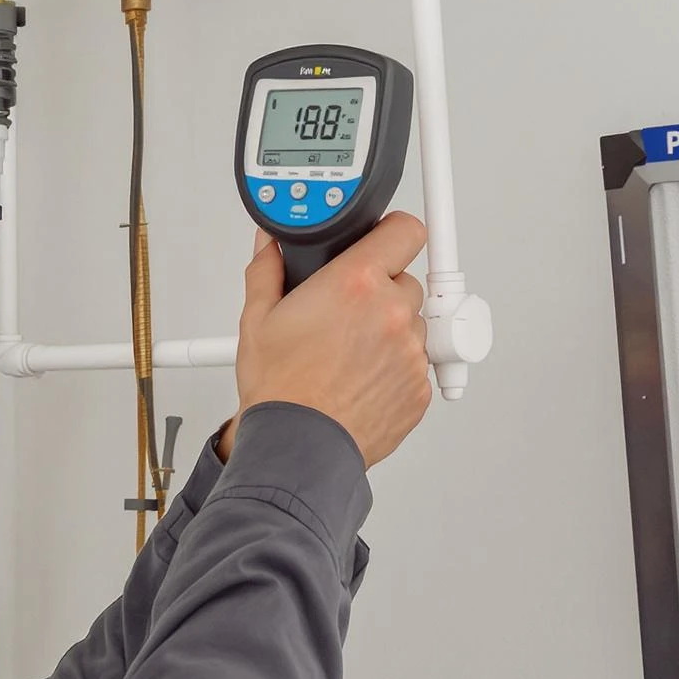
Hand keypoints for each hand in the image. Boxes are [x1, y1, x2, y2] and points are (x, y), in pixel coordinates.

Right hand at [228, 212, 431, 467]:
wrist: (297, 448)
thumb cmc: (280, 388)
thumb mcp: (257, 318)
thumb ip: (268, 268)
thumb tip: (269, 244)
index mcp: (356, 283)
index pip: (405, 230)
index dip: (392, 232)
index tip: (383, 240)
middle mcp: (392, 312)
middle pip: (405, 279)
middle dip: (381, 289)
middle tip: (349, 311)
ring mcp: (411, 353)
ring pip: (412, 323)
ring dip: (390, 330)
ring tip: (351, 352)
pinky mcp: (420, 389)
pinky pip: (416, 363)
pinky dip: (395, 367)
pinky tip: (361, 377)